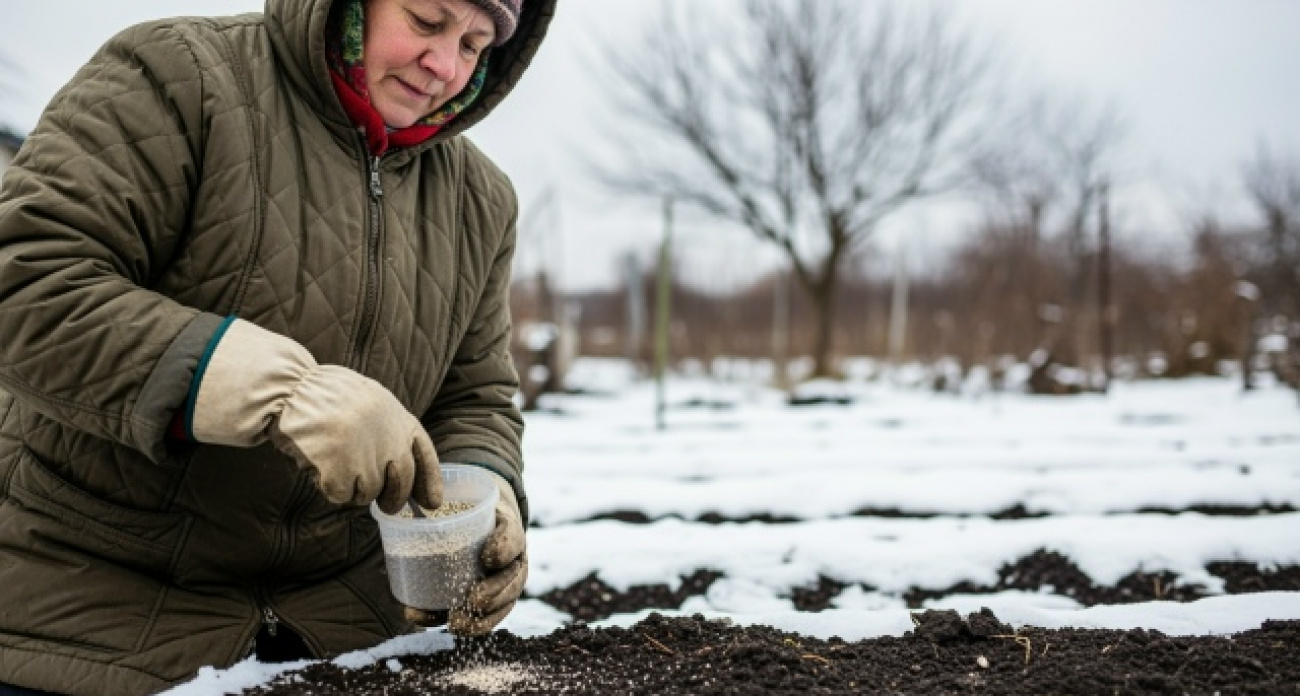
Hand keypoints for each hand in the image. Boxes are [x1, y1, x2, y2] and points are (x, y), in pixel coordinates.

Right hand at [191, 319, 441, 512]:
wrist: (293, 389)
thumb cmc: (326, 395)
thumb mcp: (369, 402)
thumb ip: (387, 430)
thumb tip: (399, 472)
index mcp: (398, 417)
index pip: (424, 454)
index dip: (429, 481)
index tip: (432, 503)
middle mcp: (389, 439)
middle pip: (400, 483)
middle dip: (394, 500)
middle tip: (387, 507)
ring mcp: (366, 457)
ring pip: (368, 493)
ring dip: (352, 487)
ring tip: (332, 461)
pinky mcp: (342, 472)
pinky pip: (340, 495)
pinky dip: (328, 487)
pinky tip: (318, 465)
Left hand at [405, 472, 526, 634]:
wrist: (482, 524)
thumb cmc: (471, 510)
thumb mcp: (469, 497)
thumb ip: (450, 496)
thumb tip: (411, 495)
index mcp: (510, 531)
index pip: (513, 538)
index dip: (503, 548)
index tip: (487, 557)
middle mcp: (512, 561)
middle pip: (512, 581)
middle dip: (495, 594)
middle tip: (474, 599)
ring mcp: (503, 584)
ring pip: (501, 606)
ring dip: (481, 620)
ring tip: (456, 623)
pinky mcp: (487, 601)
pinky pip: (482, 618)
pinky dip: (462, 624)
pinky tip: (438, 624)